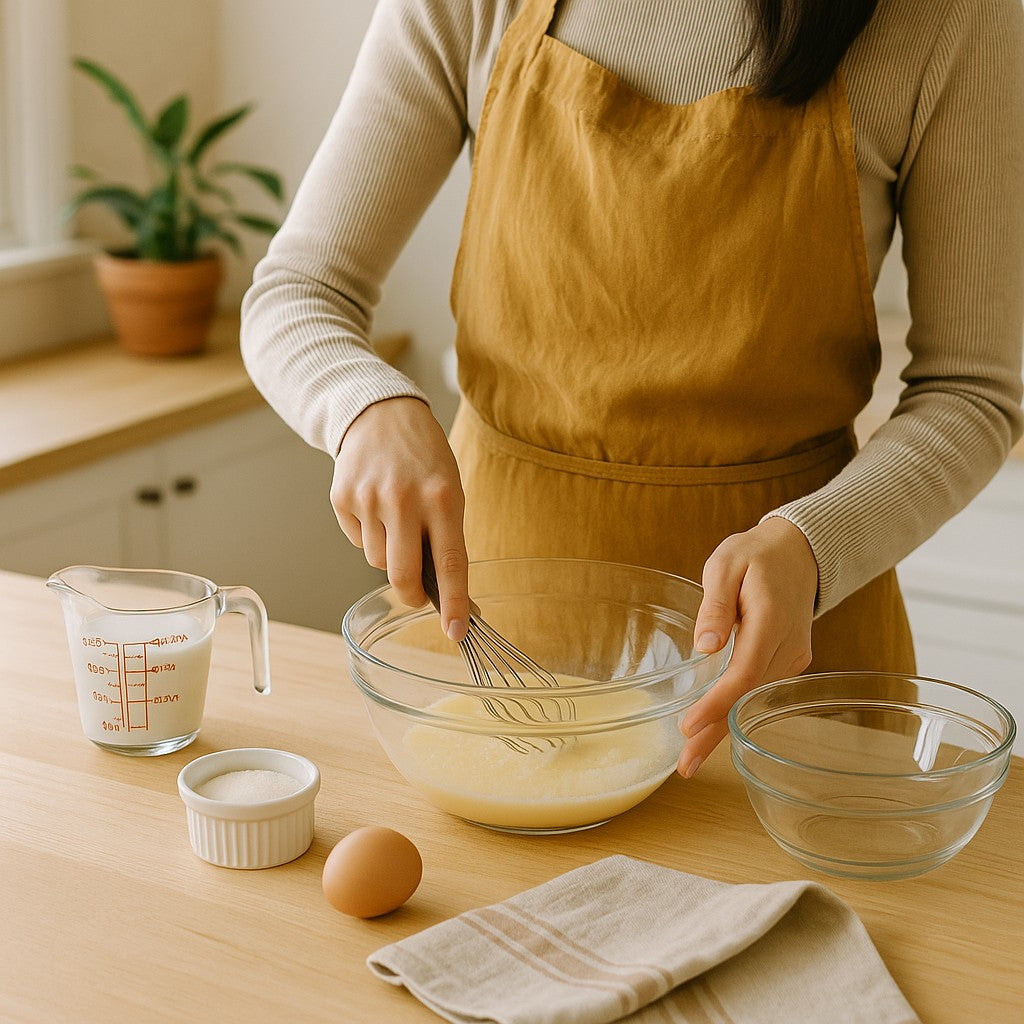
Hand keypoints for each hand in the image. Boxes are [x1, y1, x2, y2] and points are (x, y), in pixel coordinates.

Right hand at [331, 397, 469, 640]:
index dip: (455, 603)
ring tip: (396, 521)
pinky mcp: (342, 498)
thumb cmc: (425, 458)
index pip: (450, 563)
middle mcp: (404, 500)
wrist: (381, 413)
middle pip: (403, 576)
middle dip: (413, 595)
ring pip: (377, 562)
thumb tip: (448, 593)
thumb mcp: (450, 489)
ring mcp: (369, 499)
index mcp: (443, 498)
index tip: (457, 633)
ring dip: (389, 555)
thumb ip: (446, 536)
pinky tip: (375, 508)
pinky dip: (369, 535)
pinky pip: (357, 542)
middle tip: (419, 595)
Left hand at [677, 517, 817, 777]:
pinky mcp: (789, 660)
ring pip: (754, 700)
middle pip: (747, 697)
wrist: (798, 552)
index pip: (743, 673)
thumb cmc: (754, 556)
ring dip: (723, 730)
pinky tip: (712, 732)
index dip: (716, 704)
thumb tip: (705, 644)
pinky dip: (736, 712)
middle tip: (684, 766)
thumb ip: (715, 604)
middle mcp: (787, 646)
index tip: (688, 725)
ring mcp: (792, 656)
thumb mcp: (726, 564)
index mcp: (770, 620)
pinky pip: (759, 691)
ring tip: (690, 759)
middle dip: (714, 734)